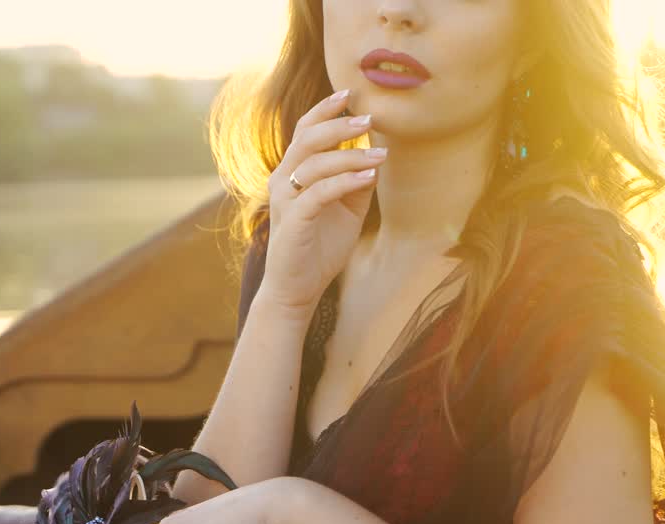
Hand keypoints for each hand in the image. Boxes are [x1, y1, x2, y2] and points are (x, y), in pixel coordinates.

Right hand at [261, 89, 386, 311]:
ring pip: (314, 164)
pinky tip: (368, 177)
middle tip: (369, 118)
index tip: (350, 93)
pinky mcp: (293, 222)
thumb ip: (357, 181)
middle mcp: (283, 181)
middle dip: (339, 125)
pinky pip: (318, 193)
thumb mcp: (347, 209)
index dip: (325, 110)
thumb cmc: (319, 247)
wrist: (297, 288)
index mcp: (293, 173)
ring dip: (350, 155)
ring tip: (380, 154)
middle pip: (307, 139)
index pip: (305, 131)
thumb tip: (377, 152)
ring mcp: (286, 201)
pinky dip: (345, 181)